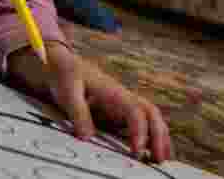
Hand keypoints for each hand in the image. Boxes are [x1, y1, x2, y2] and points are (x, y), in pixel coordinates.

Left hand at [10, 43, 172, 161]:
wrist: (62, 63)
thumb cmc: (66, 74)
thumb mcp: (67, 91)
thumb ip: (78, 113)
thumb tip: (88, 138)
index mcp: (113, 91)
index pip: (135, 110)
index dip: (139, 131)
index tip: (136, 151)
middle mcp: (122, 97)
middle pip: (151, 112)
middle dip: (159, 135)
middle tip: (160, 159)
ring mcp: (121, 104)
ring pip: (149, 117)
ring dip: (158, 136)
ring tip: (161, 158)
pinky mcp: (117, 111)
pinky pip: (139, 123)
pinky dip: (148, 136)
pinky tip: (148, 151)